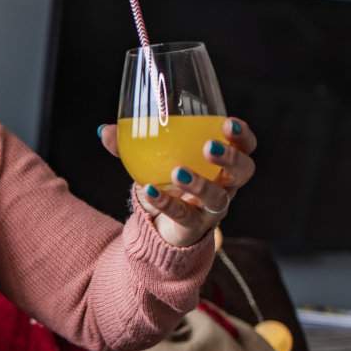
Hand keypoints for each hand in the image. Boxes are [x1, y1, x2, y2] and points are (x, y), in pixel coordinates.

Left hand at [98, 117, 257, 246]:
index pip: (245, 146)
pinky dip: (168, 203)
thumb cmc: (164, 181)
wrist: (159, 225)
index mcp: (221, 162)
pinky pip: (185, 216)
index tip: (229, 124)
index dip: (243, 136)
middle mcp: (225, 185)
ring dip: (201, 183)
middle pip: (244, 171)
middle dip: (231, 157)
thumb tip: (104, 131)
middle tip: (210, 146)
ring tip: (178, 172)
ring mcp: (211, 208)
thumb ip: (129, 145)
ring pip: (218, 198)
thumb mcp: (150, 160)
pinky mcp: (194, 226)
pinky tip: (152, 190)